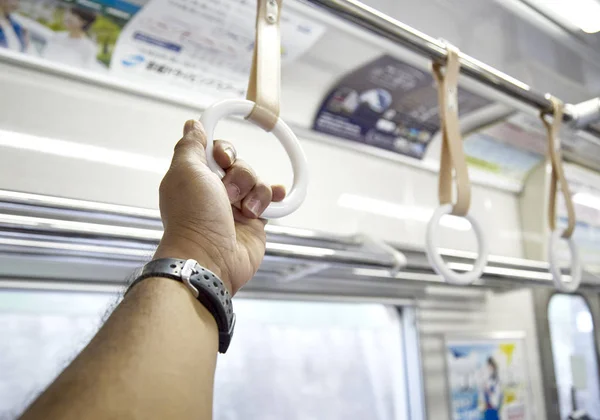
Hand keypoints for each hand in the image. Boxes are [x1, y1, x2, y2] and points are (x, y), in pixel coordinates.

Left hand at [154, 120, 284, 294]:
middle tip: (227, 194)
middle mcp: (215, 191)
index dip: (224, 149)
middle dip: (239, 175)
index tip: (222, 157)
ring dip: (254, 192)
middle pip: (240, 165)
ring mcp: (235, 206)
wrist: (210, 257)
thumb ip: (191, 146)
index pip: (216, 150)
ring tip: (244, 211)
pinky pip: (269, 200)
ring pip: (257, 181)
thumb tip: (192, 125)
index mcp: (196, 178)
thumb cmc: (193, 217)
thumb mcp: (185, 171)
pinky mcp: (254, 221)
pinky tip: (277, 195)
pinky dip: (274, 196)